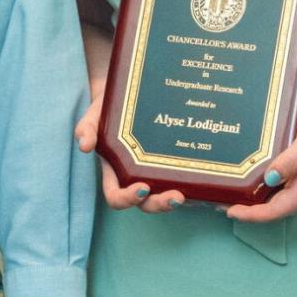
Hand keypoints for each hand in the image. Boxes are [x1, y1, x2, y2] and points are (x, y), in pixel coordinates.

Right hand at [75, 93, 188, 215]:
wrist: (130, 91)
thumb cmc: (108, 107)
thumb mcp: (95, 114)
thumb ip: (86, 128)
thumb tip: (84, 146)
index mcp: (115, 172)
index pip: (117, 197)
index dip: (128, 198)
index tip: (141, 187)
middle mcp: (136, 177)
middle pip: (146, 203)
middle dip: (160, 204)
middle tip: (176, 196)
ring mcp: (157, 172)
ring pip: (167, 196)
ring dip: (178, 201)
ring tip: (190, 193)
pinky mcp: (175, 164)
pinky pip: (185, 180)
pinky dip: (197, 186)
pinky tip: (212, 181)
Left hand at [226, 86, 296, 224]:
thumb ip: (293, 161)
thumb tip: (271, 180)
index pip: (277, 210)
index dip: (252, 215)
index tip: (228, 211)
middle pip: (280, 210)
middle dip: (253, 210)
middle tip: (224, 201)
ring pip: (287, 202)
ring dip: (264, 202)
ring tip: (238, 192)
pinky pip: (296, 193)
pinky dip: (277, 192)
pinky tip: (263, 181)